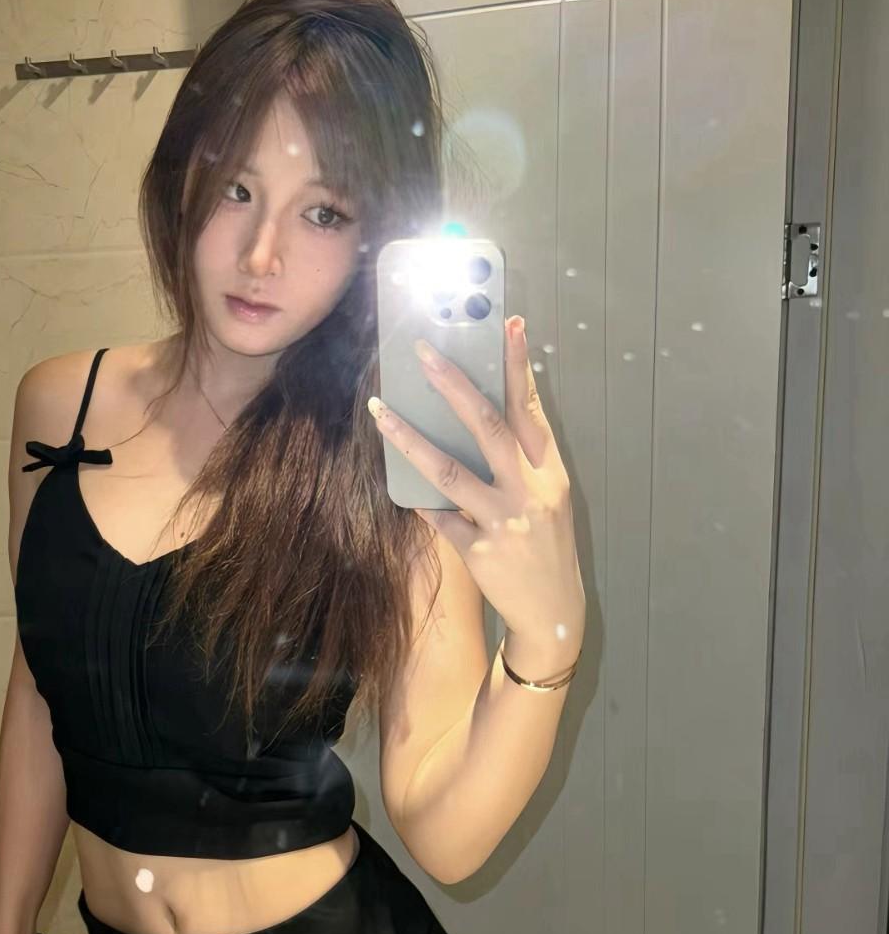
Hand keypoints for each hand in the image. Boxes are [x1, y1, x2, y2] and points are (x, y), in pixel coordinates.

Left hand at [369, 316, 584, 673]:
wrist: (554, 611)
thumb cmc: (547, 545)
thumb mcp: (549, 495)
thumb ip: (524, 457)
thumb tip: (489, 409)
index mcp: (549, 471)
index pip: (530, 408)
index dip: (519, 365)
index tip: (507, 323)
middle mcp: (528, 490)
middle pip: (487, 427)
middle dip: (453, 384)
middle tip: (422, 352)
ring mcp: (502, 521)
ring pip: (449, 471)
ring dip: (409, 437)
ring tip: (380, 409)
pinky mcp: (478, 550)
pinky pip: (438, 517)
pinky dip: (418, 500)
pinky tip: (398, 485)